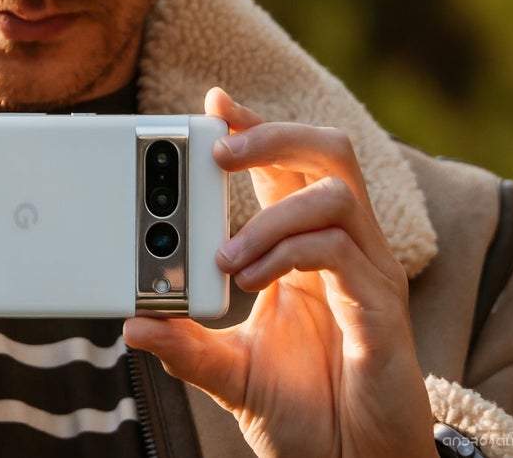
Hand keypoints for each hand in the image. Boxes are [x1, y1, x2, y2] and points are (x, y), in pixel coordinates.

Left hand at [124, 88, 435, 456]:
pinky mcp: (381, 306)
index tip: (214, 104)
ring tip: (226, 257)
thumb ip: (184, 343)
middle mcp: (341, 250)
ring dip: (271, 214)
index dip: (256, 129)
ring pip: (336, 192)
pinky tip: (251, 282)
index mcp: (303, 252)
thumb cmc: (301, 409)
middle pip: (326, 153)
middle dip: (272, 135)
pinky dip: (288, 253)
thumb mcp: (226, 370)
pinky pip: (342, 249)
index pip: (286, 167)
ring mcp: (367, 273)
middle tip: (218, 150)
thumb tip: (131, 321)